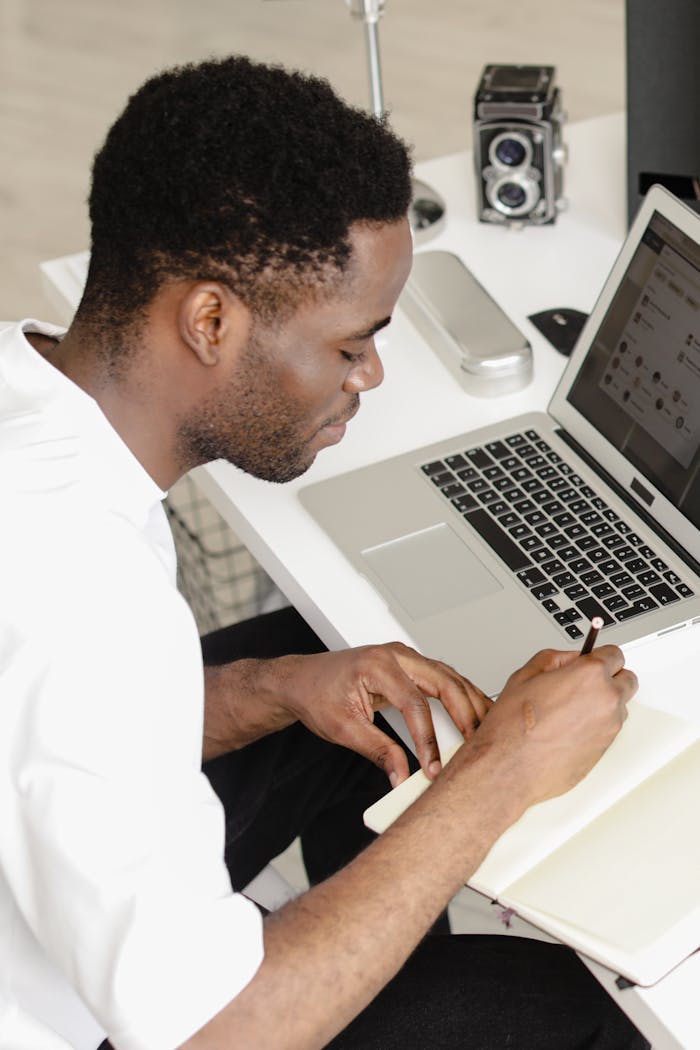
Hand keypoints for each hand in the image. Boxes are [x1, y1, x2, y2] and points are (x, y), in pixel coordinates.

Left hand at [278, 643, 490, 785]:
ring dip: (470, 703)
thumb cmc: (315, 695)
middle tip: (478, 744)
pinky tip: (473, 713)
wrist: (301, 681)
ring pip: (450, 677)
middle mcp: (396, 655)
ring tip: (486, 730)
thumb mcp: (342, 729)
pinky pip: (443, 678)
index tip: (433, 766)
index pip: (415, 704)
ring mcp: (405, 658)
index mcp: (377, 665)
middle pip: (445, 682)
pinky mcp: (409, 666)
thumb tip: (402, 774)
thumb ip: (377, 751)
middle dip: (466, 715)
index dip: (428, 739)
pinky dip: (461, 696)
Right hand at [475, 644, 637, 807]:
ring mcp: (609, 726)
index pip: (615, 654)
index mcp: (589, 675)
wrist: (510, 767)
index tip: (591, 659)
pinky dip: (597, 724)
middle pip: (627, 679)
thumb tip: (569, 659)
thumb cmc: (513, 726)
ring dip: (604, 702)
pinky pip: (610, 728)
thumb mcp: (525, 675)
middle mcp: (606, 699)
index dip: (599, 655)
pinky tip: (570, 727)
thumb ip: (555, 659)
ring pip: (620, 705)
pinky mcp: (606, 749)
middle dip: (609, 677)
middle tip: (584, 682)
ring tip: (572, 708)